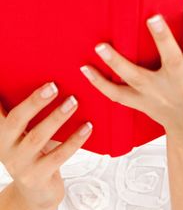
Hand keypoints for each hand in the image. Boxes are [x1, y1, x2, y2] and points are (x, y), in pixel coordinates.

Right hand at [0, 82, 92, 208]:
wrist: (36, 191)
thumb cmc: (36, 149)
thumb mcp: (28, 130)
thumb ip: (32, 109)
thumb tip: (56, 76)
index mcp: (2, 130)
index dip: (0, 96)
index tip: (5, 80)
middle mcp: (5, 146)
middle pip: (15, 120)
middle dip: (34, 102)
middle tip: (54, 86)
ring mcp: (20, 164)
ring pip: (37, 138)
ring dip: (57, 118)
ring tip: (74, 101)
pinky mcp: (37, 177)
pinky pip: (57, 156)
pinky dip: (74, 140)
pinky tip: (88, 127)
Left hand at [80, 0, 182, 134]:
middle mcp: (178, 79)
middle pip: (170, 58)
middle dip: (162, 39)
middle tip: (151, 18)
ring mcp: (156, 92)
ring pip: (134, 76)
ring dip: (117, 61)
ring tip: (100, 45)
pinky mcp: (140, 102)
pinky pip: (117, 94)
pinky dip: (100, 84)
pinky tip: (85, 68)